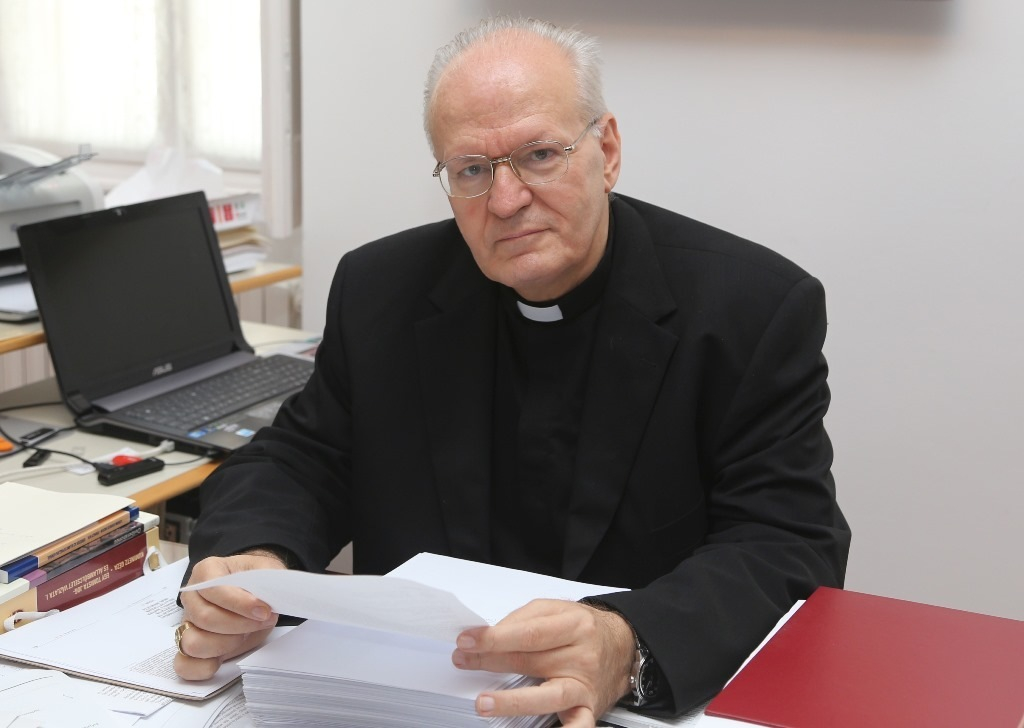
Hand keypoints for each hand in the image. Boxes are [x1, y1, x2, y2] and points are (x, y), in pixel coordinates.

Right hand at [173, 551, 285, 679]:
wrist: (254, 591)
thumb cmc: (256, 579)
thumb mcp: (266, 571)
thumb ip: (267, 581)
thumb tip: (267, 603)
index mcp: (206, 572)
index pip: (213, 589)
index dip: (240, 603)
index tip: (264, 611)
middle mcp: (191, 598)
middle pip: (205, 618)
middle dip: (239, 625)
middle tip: (262, 621)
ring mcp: (188, 624)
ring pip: (193, 643)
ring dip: (225, 645)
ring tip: (244, 635)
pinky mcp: (190, 648)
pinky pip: (184, 666)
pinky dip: (202, 668)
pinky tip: (222, 661)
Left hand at [451, 599, 633, 726]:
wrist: (624, 646)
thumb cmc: (585, 628)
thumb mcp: (556, 610)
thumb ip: (523, 619)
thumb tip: (490, 635)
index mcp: (573, 625)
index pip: (528, 633)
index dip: (494, 638)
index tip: (467, 640)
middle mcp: (581, 656)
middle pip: (532, 660)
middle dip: (491, 661)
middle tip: (463, 661)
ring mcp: (584, 685)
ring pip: (548, 695)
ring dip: (513, 701)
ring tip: (485, 702)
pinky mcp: (589, 708)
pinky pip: (578, 726)